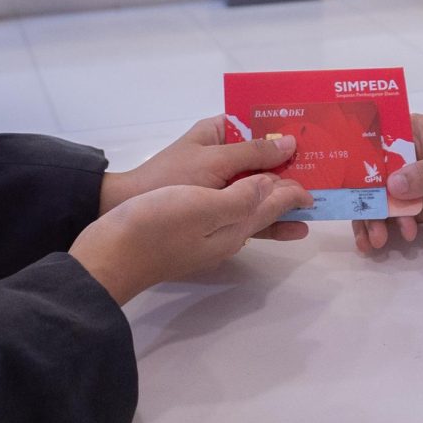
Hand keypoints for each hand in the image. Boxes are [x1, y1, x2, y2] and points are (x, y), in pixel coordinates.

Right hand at [70, 175, 310, 302]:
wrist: (109, 256)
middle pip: (263, 212)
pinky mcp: (183, 233)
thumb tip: (275, 186)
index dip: (295, 186)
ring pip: (244, 212)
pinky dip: (236, 194)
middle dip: (283, 192)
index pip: (275, 205)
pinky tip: (229, 186)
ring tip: (276, 177)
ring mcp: (203, 238)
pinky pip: (222, 210)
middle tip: (302, 169)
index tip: (313, 166)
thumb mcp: (204, 206)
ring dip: (262, 194)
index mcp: (234, 227)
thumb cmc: (156, 225)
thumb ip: (243, 196)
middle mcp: (225, 236)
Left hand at [98, 116, 301, 218]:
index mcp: (220, 132)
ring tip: (320, 205)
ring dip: (287, 196)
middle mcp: (226, 157)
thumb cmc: (171, 176)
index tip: (316, 139)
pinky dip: (273, 220)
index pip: (259, 126)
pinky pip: (252, 212)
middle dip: (295, 168)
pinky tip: (296, 228)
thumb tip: (290, 143)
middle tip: (331, 175)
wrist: (131, 211)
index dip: (286, 132)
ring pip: (263, 188)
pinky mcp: (222, 210)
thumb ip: (252, 154)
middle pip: (267, 161)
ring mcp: (225, 185)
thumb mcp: (213, 161)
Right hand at [351, 113, 422, 252]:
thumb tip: (392, 183)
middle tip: (370, 228)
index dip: (356, 162)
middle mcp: (406, 158)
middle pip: (372, 177)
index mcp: (414, 133)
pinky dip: (386, 231)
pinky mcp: (419, 209)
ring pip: (380, 202)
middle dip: (365, 202)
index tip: (343, 186)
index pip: (377, 143)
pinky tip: (384, 244)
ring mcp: (411, 185)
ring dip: (373, 221)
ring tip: (376, 243)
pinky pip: (395, 219)